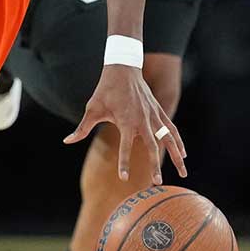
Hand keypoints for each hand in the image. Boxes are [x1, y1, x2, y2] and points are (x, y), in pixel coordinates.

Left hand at [65, 65, 188, 183]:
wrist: (123, 68)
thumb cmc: (105, 89)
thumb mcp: (92, 108)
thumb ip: (82, 128)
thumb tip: (66, 141)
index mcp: (126, 121)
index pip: (125, 146)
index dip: (123, 162)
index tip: (124, 178)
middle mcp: (143, 119)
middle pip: (152, 146)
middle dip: (155, 165)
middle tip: (157, 182)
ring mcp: (153, 115)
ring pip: (168, 138)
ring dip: (176, 155)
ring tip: (183, 172)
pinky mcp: (159, 111)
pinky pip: (171, 128)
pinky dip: (178, 141)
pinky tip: (182, 153)